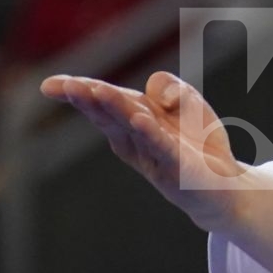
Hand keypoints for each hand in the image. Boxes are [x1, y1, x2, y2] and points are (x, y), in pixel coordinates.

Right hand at [40, 71, 247, 234]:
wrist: (224, 187)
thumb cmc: (198, 144)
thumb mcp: (187, 104)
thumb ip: (169, 88)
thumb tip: (154, 87)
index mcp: (133, 121)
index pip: (104, 102)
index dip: (79, 92)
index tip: (49, 85)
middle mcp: (138, 139)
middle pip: (111, 113)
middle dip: (89, 98)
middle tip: (66, 86)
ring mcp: (156, 153)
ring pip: (132, 126)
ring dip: (114, 108)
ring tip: (95, 91)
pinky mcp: (179, 165)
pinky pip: (163, 146)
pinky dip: (151, 133)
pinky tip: (139, 120)